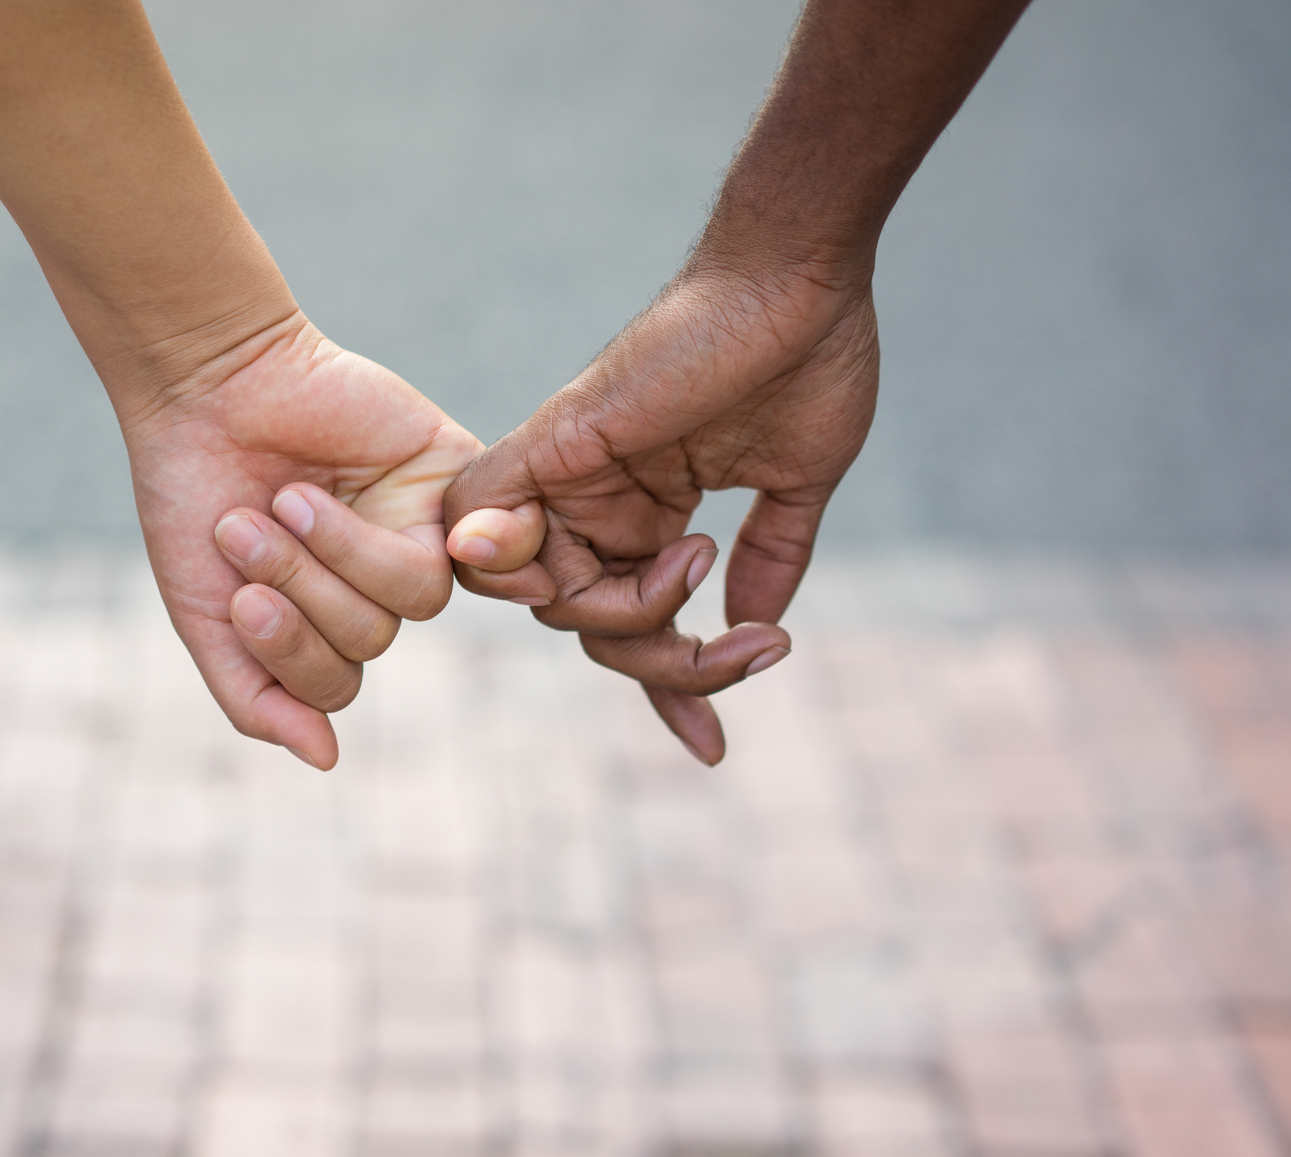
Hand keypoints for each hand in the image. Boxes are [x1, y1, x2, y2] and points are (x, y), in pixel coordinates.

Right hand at [126, 311, 478, 768]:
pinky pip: (448, 546)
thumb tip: (327, 760)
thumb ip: (257, 696)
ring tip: (283, 503)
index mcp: (323, 620)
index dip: (290, 657)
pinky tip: (320, 502)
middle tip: (244, 531)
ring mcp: (417, 530)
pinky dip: (377, 538)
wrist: (203, 390)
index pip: (335, 685)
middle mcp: (376, 581)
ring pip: (414, 600)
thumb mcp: (206, 615)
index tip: (238, 603)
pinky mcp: (446, 477)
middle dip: (301, 592)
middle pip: (372, 641)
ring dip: (332, 558)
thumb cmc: (195, 497)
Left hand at [443, 252, 880, 762]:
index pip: (631, 624)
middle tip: (747, 649)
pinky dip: (506, 558)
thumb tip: (754, 627)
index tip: (710, 746)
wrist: (801, 276)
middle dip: (667, 664)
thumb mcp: (794, 485)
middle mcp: (599, 503)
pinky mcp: (550, 446)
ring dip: (625, 620)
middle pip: (588, 629)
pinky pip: (483, 523)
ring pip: (544, 600)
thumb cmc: (806, 356)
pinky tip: (580, 575)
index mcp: (649, 514)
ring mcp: (570, 478)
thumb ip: (768, 558)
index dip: (669, 691)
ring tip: (701, 565)